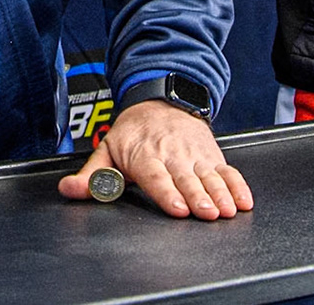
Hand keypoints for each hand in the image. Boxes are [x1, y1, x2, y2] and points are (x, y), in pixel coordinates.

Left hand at [58, 99, 252, 219]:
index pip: (157, 177)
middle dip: (198, 197)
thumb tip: (69, 190)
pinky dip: (238, 185)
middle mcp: (172, 155)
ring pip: (210, 176)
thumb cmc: (134, 132)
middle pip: (186, 179)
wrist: (161, 99)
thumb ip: (92, 176)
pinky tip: (245, 200)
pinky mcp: (212, 156)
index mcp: (145, 155)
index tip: (178, 208)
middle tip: (208, 213)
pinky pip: (228, 171)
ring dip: (221, 194)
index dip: (167, 193)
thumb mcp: (107, 149)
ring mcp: (195, 156)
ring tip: (228, 209)